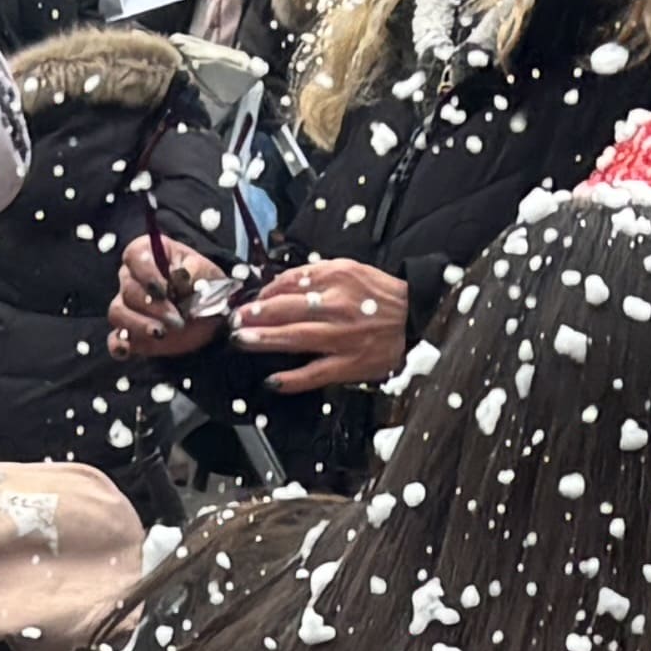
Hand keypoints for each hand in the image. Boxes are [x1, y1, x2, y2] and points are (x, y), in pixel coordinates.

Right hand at [106, 229, 230, 361]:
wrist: (211, 315)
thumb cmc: (205, 285)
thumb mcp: (206, 273)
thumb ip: (193, 271)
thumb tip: (179, 277)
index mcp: (149, 255)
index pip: (134, 256)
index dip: (146, 273)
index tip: (165, 289)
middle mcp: (131, 278)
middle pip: (128, 289)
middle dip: (152, 306)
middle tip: (176, 319)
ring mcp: (127, 307)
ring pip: (118, 313)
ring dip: (139, 325)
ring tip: (161, 333)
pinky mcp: (129, 333)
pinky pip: (114, 340)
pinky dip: (119, 346)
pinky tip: (127, 350)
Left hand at [233, 258, 410, 396]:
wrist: (416, 318)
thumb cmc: (379, 295)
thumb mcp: (349, 270)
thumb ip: (312, 275)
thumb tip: (276, 285)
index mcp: (338, 279)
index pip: (293, 283)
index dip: (265, 293)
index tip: (247, 301)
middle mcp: (339, 306)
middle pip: (289, 309)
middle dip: (256, 315)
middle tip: (233, 320)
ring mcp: (343, 338)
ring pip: (297, 338)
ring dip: (265, 340)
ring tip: (241, 340)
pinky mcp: (350, 364)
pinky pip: (316, 373)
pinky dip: (294, 379)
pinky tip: (272, 381)